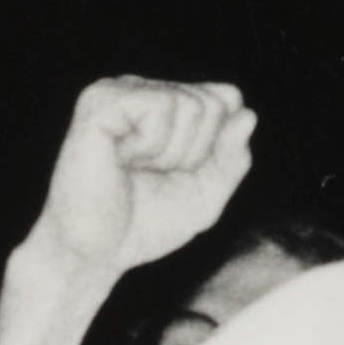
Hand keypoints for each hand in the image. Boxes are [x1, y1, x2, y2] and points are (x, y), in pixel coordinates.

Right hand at [31, 76, 254, 279]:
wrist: (95, 254)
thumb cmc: (144, 224)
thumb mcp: (207, 195)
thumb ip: (232, 157)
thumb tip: (248, 113)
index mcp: (165, 104)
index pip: (225, 99)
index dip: (214, 148)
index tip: (179, 174)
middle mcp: (141, 90)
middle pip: (211, 103)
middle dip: (194, 153)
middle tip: (152, 175)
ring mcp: (118, 91)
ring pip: (189, 103)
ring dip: (170, 152)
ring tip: (134, 168)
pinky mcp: (100, 101)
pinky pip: (158, 105)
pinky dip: (151, 144)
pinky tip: (121, 157)